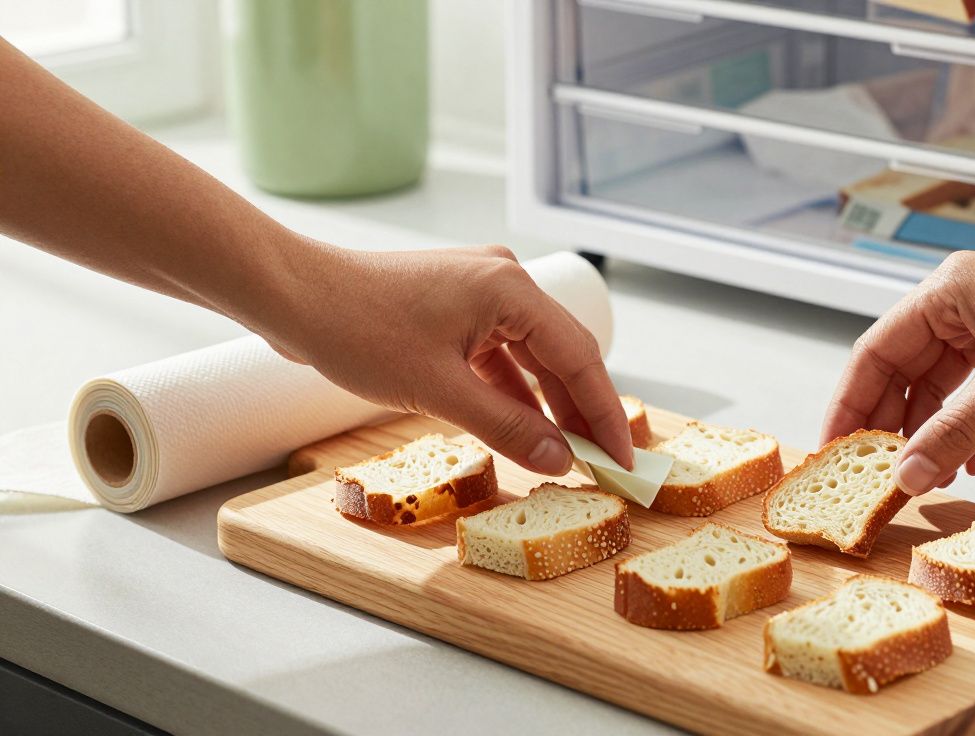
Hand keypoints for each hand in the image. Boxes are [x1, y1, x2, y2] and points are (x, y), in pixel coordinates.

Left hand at [258, 241, 633, 475]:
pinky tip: (522, 428)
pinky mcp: (454, 307)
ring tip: (566, 453)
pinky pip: (498, 354)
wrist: (293, 294)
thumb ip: (506, 426)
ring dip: (546, 405)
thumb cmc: (357, 327)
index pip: (580, 356)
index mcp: (511, 289)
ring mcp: (478, 292)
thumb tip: (559, 459)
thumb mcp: (438, 390)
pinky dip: (511, 392)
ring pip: (530, 357)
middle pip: (561, 354)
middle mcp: (504, 282)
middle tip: (602, 463)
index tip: (623, 458)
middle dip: (581, 411)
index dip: (605, 412)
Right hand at [822, 248, 974, 494]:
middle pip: (900, 373)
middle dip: (889, 426)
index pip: (875, 351)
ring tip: (924, 478)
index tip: (833, 449)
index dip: (850, 402)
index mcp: (947, 293)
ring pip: (936, 391)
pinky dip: (966, 433)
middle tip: (873, 474)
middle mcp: (961, 309)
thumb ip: (959, 431)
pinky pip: (971, 400)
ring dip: (930, 435)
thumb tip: (908, 475)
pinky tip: (972, 463)